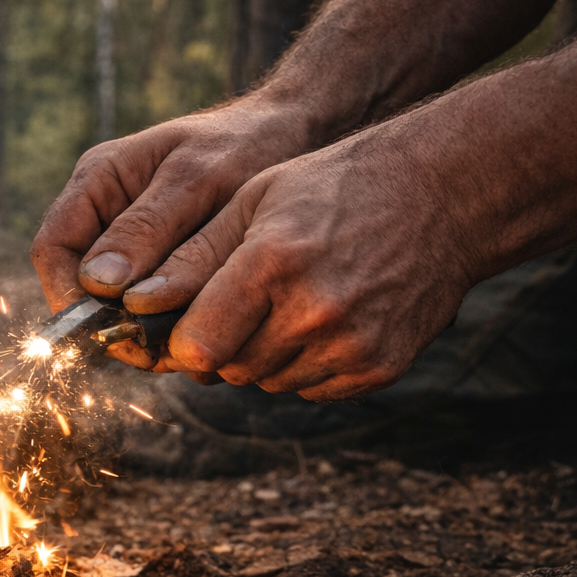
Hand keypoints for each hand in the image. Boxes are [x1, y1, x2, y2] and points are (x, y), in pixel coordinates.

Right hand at [29, 99, 314, 367]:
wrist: (297, 135)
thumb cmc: (248, 145)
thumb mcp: (199, 180)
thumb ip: (148, 229)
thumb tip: (98, 284)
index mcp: (98, 182)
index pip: (53, 248)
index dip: (68, 297)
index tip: (106, 331)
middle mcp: (105, 214)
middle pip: (79, 285)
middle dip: (110, 324)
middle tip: (154, 353)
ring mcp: (132, 243)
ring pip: (114, 304)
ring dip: (139, 333)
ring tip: (184, 348)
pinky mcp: (163, 266)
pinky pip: (149, 306)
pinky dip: (169, 327)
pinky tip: (201, 336)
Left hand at [120, 127, 482, 400]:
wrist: (444, 196)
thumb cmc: (334, 189)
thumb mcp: (252, 201)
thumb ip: (190, 256)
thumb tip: (132, 303)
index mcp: (272, 263)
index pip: (195, 347)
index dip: (178, 339)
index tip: (178, 320)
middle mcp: (314, 312)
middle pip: (226, 369)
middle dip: (217, 343)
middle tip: (237, 300)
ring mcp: (352, 346)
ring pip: (264, 382)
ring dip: (257, 354)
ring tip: (282, 301)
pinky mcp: (379, 368)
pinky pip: (308, 388)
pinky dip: (300, 364)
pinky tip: (318, 317)